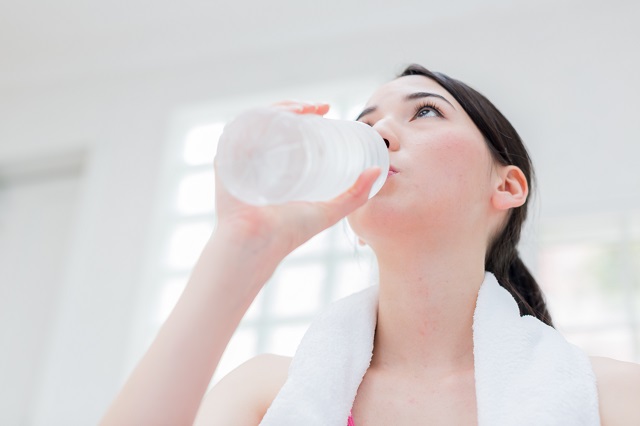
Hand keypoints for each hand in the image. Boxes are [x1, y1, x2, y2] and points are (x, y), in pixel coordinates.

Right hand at [213, 101, 380, 262]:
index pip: (286, 129)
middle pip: (273, 120)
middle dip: (295, 106)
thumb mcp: (328, 211)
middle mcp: (254, 158)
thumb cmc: (287, 233)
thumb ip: (355, 195)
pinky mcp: (226, 160)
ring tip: (304, 109)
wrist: (259, 246)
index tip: (325, 109)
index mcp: (273, 165)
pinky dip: (256, 118)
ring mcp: (238, 158)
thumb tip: (378, 171)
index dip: (304, 113)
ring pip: (257, 120)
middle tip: (319, 108)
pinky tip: (279, 115)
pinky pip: (237, 130)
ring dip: (280, 107)